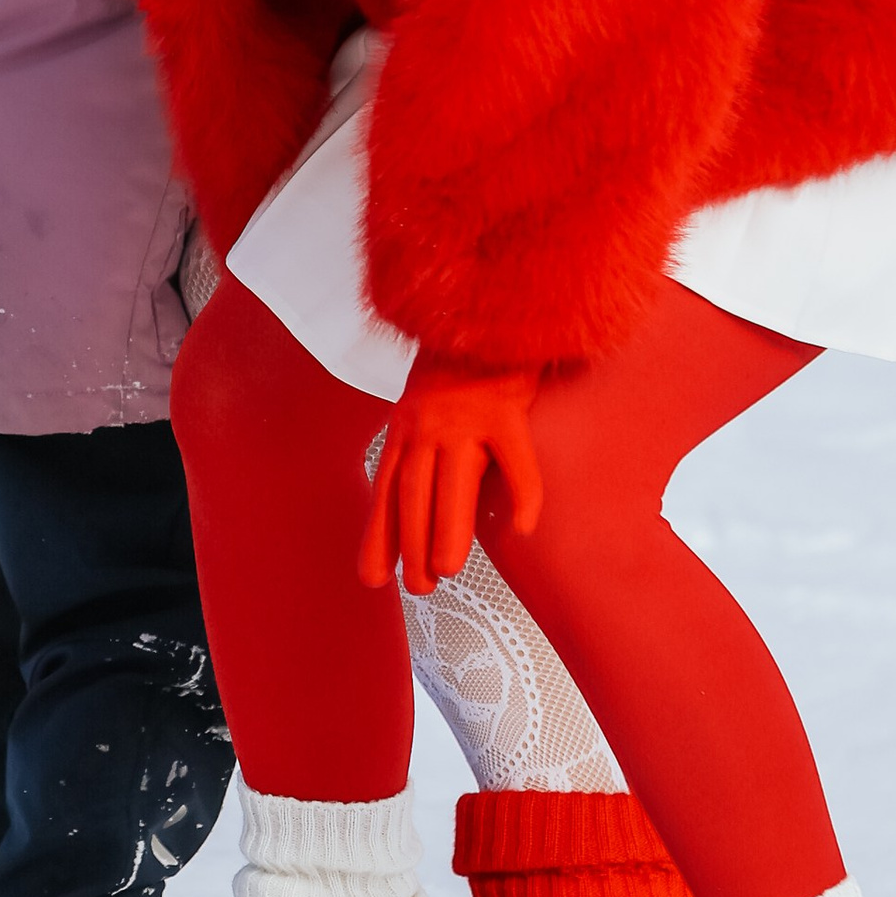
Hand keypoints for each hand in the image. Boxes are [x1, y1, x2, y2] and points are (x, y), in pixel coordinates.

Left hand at [359, 357, 544, 598]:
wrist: (489, 308)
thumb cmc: (459, 364)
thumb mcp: (421, 402)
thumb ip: (416, 444)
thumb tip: (416, 498)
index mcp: (404, 426)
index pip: (386, 490)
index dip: (379, 535)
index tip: (373, 578)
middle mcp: (427, 424)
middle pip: (414, 492)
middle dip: (411, 543)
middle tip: (419, 588)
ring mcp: (466, 416)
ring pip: (453, 481)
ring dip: (449, 528)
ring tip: (449, 571)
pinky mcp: (507, 409)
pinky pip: (517, 458)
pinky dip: (522, 494)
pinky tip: (522, 527)